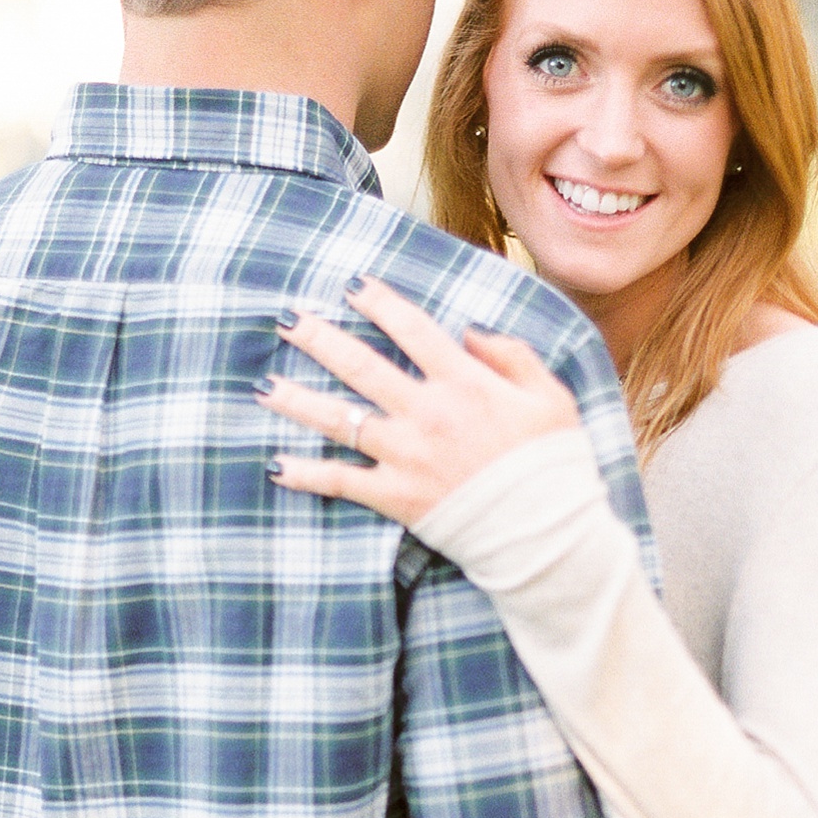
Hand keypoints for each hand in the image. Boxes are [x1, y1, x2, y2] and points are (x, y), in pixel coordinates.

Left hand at [258, 275, 579, 527]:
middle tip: (287, 320)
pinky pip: (342, 482)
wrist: (548, 532)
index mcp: (465, 382)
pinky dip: (307, 475)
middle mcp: (428, 412)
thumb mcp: (550, 395)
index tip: (352, 285)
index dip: (380, 302)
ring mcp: (407, 455)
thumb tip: (469, 332)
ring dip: (298, 400)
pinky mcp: (396, 496)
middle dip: (320, 339)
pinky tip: (276, 466)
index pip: (413, 329)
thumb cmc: (554, 462)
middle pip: (362, 366)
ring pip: (340, 419)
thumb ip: (511, 355)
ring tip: (263, 385)